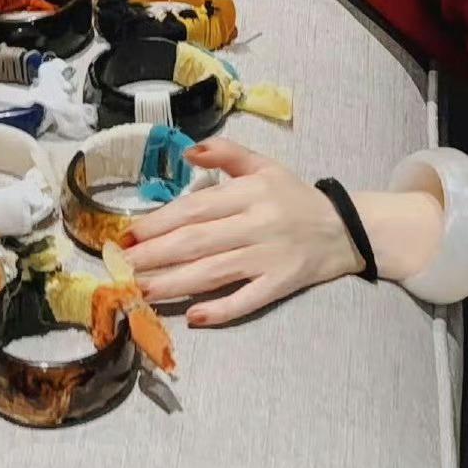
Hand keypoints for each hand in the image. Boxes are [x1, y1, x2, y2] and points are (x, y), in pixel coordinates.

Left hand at [121, 138, 363, 326]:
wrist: (345, 228)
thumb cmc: (294, 196)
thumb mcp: (263, 164)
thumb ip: (225, 152)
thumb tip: (187, 151)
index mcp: (247, 193)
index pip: (194, 209)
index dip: (159, 222)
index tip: (128, 234)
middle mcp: (255, 224)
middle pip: (197, 242)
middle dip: (155, 255)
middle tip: (122, 266)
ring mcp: (268, 257)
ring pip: (214, 272)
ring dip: (175, 283)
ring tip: (141, 289)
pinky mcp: (282, 284)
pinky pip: (248, 299)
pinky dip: (221, 309)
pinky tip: (194, 317)